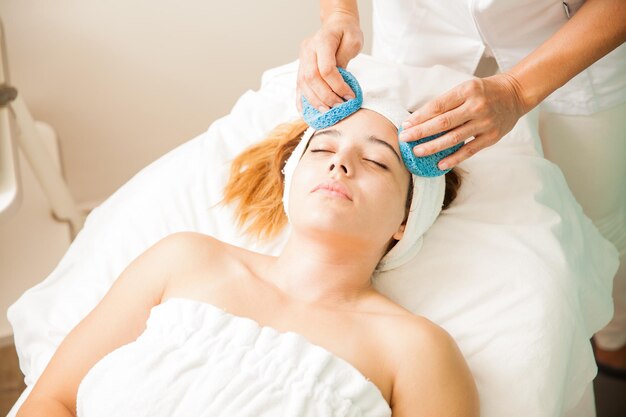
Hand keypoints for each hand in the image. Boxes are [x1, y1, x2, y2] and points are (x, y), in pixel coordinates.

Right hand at [296, 12, 363, 113]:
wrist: (336, 26)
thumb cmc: (347, 33)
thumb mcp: (353, 41)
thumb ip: (344, 59)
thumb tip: (338, 82)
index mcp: (321, 41)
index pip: (326, 69)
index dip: (338, 86)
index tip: (350, 96)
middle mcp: (307, 51)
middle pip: (312, 79)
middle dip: (326, 96)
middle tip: (339, 106)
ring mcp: (301, 60)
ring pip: (304, 85)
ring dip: (315, 101)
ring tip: (328, 112)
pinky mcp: (300, 69)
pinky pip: (298, 87)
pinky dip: (302, 102)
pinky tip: (308, 113)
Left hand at [399, 73, 527, 169]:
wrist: (515, 94)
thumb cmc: (484, 91)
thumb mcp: (466, 88)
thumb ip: (446, 103)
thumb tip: (419, 119)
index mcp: (467, 90)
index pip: (438, 106)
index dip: (420, 117)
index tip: (406, 125)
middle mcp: (476, 106)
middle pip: (443, 123)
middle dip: (421, 132)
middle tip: (405, 139)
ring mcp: (485, 123)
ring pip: (453, 138)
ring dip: (433, 147)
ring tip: (417, 152)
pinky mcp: (491, 137)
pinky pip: (469, 151)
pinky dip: (453, 159)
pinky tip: (439, 164)